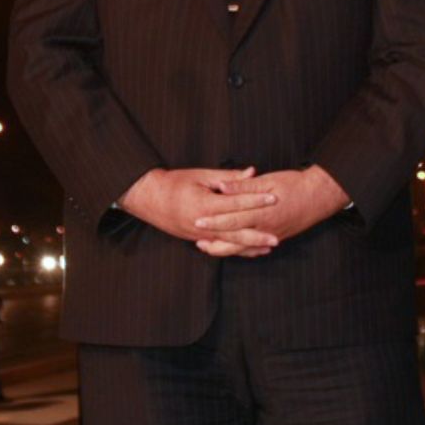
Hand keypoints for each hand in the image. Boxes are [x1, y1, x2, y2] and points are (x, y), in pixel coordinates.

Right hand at [120, 167, 280, 256]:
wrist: (148, 198)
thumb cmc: (174, 182)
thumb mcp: (201, 175)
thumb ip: (228, 177)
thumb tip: (252, 173)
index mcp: (205, 204)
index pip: (236, 203)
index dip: (257, 200)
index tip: (275, 198)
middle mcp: (202, 223)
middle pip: (235, 231)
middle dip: (257, 235)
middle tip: (277, 237)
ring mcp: (199, 234)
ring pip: (229, 243)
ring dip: (249, 246)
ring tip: (269, 247)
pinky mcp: (196, 239)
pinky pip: (220, 247)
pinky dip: (236, 249)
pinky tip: (250, 250)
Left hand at [194, 165, 351, 252]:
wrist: (320, 196)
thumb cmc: (294, 184)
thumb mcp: (268, 180)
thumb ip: (243, 186)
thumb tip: (222, 187)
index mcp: (261, 212)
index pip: (231, 219)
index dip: (213, 222)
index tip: (197, 222)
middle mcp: (265, 228)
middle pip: (234, 240)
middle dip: (215, 242)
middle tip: (197, 243)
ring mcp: (272, 235)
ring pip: (244, 248)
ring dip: (226, 249)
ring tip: (209, 248)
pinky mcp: (278, 237)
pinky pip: (256, 248)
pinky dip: (243, 251)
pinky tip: (233, 249)